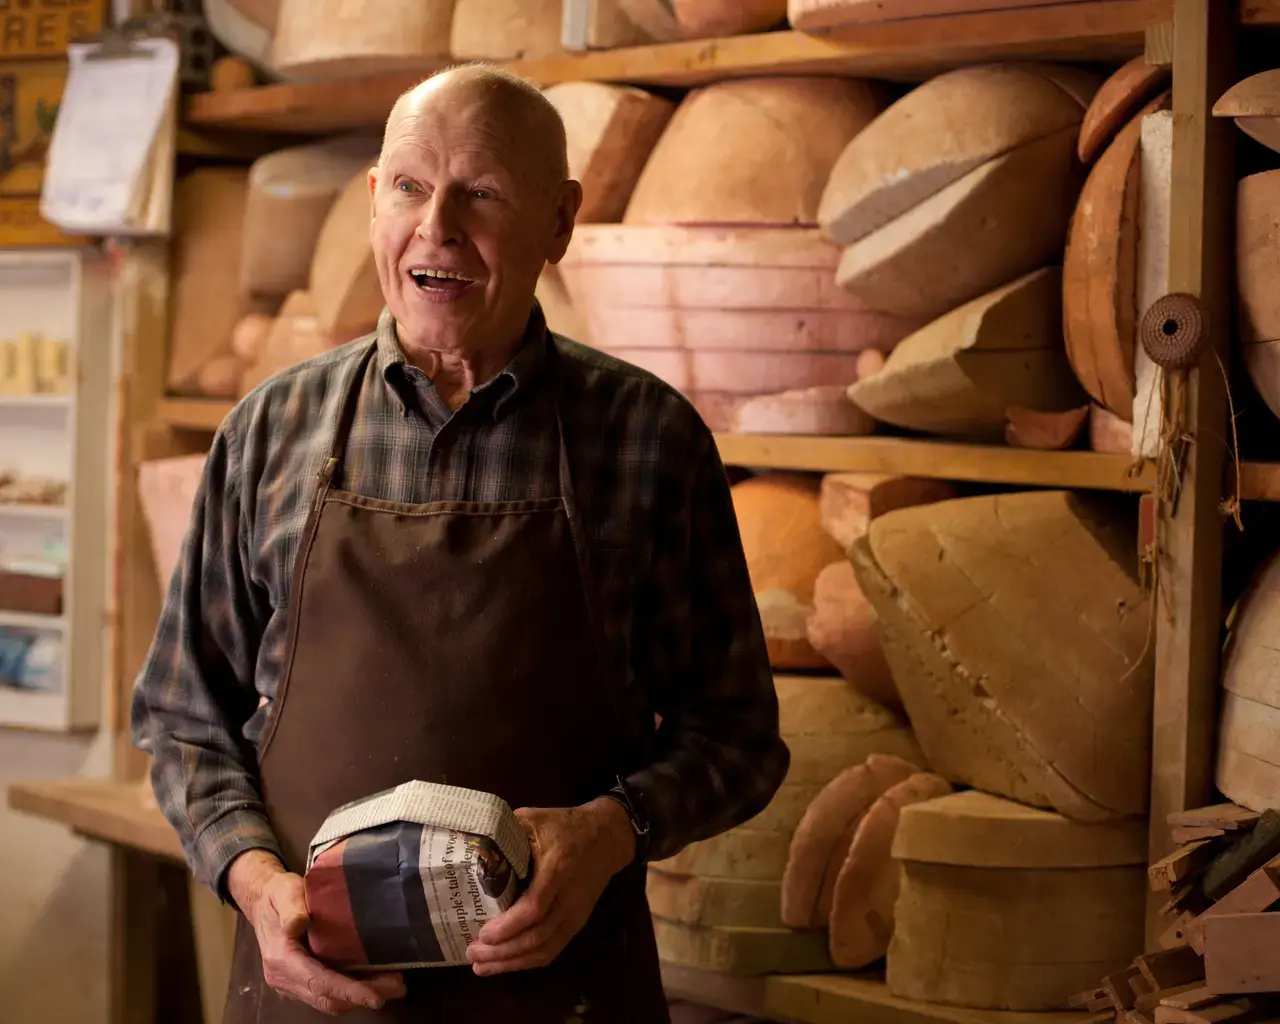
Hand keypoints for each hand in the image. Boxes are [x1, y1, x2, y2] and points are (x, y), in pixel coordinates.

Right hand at [228, 850, 406, 1014]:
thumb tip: (299, 922)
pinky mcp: (302, 978)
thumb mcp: (284, 893)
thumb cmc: (278, 894)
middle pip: (327, 999)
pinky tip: (374, 980)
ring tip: (392, 986)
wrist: (262, 898)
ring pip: (328, 1000)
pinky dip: (351, 990)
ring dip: (360, 997)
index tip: (376, 996)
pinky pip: (327, 992)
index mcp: (281, 960)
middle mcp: (285, 978)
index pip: (319, 983)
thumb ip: (291, 908)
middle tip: (397, 987)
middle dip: (362, 997)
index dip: (349, 991)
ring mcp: (292, 982)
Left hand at [466, 797, 634, 975]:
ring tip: (482, 966)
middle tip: (472, 954)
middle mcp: (568, 898)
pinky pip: (553, 950)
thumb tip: (471, 845)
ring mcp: (575, 914)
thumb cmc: (566, 825)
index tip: (482, 933)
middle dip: (502, 951)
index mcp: (556, 869)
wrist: (607, 836)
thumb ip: (506, 830)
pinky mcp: (577, 923)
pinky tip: (507, 964)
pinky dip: (529, 961)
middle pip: (536, 937)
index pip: (534, 908)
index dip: (508, 926)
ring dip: (512, 962)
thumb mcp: (535, 818)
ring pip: (544, 950)